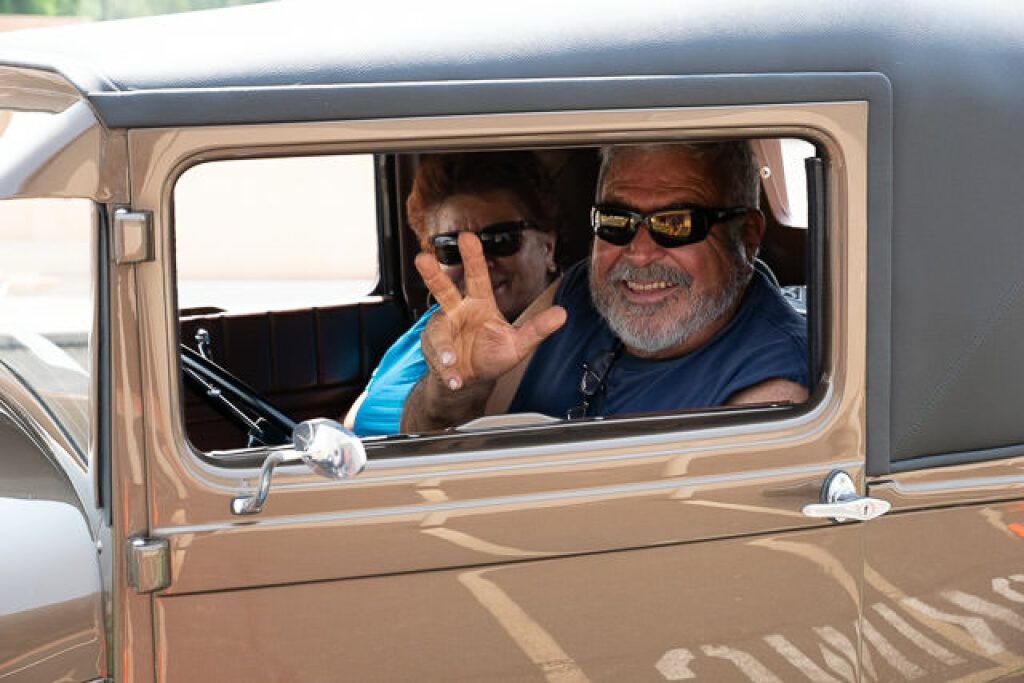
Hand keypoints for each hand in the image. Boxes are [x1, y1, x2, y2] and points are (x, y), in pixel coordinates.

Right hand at [415, 232, 566, 390]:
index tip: (467, 237)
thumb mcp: (518, 344)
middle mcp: (457, 312)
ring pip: (437, 330)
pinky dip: (448, 372)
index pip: (477, 277)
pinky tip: (456, 380)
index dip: (472, 257)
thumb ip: (537, 329)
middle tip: (422, 258)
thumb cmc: (492, 355)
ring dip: (442, 345)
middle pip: (443, 289)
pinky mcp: (434, 352)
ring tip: (452, 360)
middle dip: (433, 274)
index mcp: (479, 304)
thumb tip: (563, 314)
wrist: (470, 380)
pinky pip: (440, 360)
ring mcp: (443, 331)